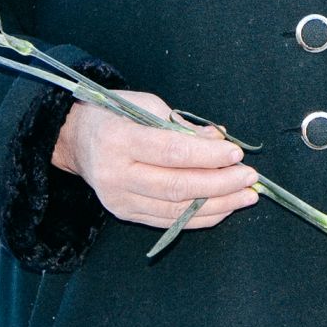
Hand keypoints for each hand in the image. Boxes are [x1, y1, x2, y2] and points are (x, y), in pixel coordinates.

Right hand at [52, 91, 258, 228]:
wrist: (77, 139)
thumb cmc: (115, 114)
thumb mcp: (147, 105)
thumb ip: (182, 126)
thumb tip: (220, 141)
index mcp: (118, 139)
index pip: (171, 152)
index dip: (207, 156)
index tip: (236, 154)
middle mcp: (115, 174)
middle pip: (176, 186)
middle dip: (220, 184)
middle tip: (249, 178)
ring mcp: (119, 199)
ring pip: (175, 209)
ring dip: (217, 204)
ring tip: (245, 196)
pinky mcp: (125, 213)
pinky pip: (168, 221)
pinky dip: (199, 216)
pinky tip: (223, 207)